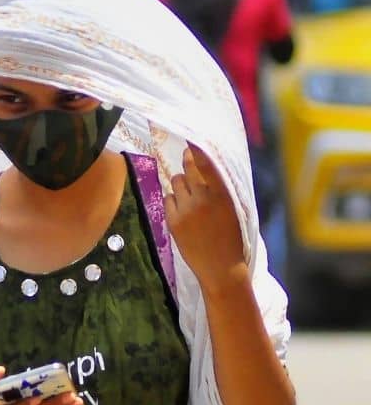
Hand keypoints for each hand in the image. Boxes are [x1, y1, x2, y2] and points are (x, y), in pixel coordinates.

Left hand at [165, 143, 249, 294]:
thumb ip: (223, 188)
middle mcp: (204, 198)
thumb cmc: (233, 237)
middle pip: (189, 167)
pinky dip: (174, 200)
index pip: (208, 163)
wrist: (222, 268)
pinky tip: (184, 210)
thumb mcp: (236, 210)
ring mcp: (187, 209)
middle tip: (188, 157)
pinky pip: (168, 198)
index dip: (198, 148)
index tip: (192, 136)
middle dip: (189, 161)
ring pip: (176, 181)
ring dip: (182, 184)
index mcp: (224, 194)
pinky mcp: (173, 221)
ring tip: (191, 197)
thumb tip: (210, 166)